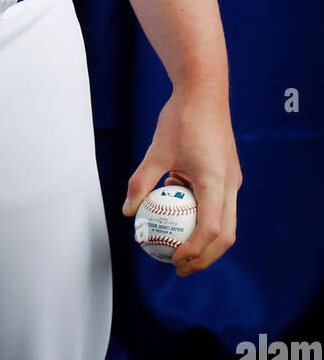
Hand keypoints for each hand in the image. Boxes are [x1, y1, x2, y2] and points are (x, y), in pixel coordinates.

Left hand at [122, 85, 241, 274]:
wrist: (204, 91)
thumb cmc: (180, 118)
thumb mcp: (156, 150)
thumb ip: (141, 182)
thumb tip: (126, 212)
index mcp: (216, 181)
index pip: (211, 228)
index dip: (195, 250)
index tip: (174, 259)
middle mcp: (230, 185)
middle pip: (226, 234)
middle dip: (205, 257)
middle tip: (179, 268)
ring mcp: (232, 180)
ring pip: (226, 222)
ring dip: (205, 240)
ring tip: (178, 249)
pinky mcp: (227, 174)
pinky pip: (219, 205)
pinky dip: (202, 217)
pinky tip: (176, 213)